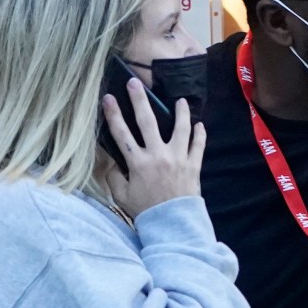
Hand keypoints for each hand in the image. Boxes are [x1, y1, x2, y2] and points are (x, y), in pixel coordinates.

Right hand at [100, 78, 205, 218]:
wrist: (173, 224)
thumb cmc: (145, 211)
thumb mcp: (122, 195)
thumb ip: (114, 176)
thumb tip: (108, 160)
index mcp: (138, 163)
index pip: (121, 134)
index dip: (113, 115)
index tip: (107, 98)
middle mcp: (158, 155)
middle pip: (147, 122)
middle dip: (139, 100)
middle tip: (135, 83)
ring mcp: (178, 158)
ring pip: (180, 128)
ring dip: (180, 112)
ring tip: (180, 100)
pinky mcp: (193, 165)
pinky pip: (198, 145)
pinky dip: (199, 134)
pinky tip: (199, 125)